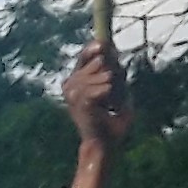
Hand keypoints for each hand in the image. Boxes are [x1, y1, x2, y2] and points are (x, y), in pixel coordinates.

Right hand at [67, 40, 128, 187]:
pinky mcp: (78, 103)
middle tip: (113, 91)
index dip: (93, 49)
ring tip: (109, 103)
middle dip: (112, 72)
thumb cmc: (112, 120)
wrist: (105, 143)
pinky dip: (108, 94)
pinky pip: (100, 89)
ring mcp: (72, 94)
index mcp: (78, 81)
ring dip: (111, 87)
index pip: (84, 57)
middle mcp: (70, 85)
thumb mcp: (117, 90)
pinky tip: (107, 104)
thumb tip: (110, 50)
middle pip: (96, 63)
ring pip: (100, 76)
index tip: (103, 44)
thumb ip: (114, 71)